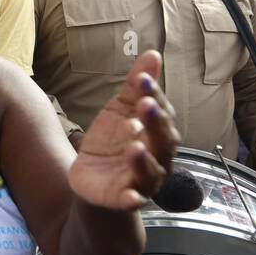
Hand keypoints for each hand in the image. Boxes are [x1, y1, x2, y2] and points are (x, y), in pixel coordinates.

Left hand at [69, 50, 179, 210]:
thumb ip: (136, 86)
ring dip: (144, 160)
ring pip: (151, 172)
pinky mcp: (125, 198)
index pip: (161, 112)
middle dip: (155, 123)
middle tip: (146, 105)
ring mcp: (143, 179)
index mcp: (158, 132)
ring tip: (134, 146)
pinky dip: (132, 198)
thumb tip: (152, 54)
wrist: (92, 176)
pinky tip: (130, 196)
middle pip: (163, 141)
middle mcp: (158, 157)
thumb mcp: (120, 109)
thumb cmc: (114, 140)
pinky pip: (133, 201)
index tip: (143, 80)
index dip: (154, 96)